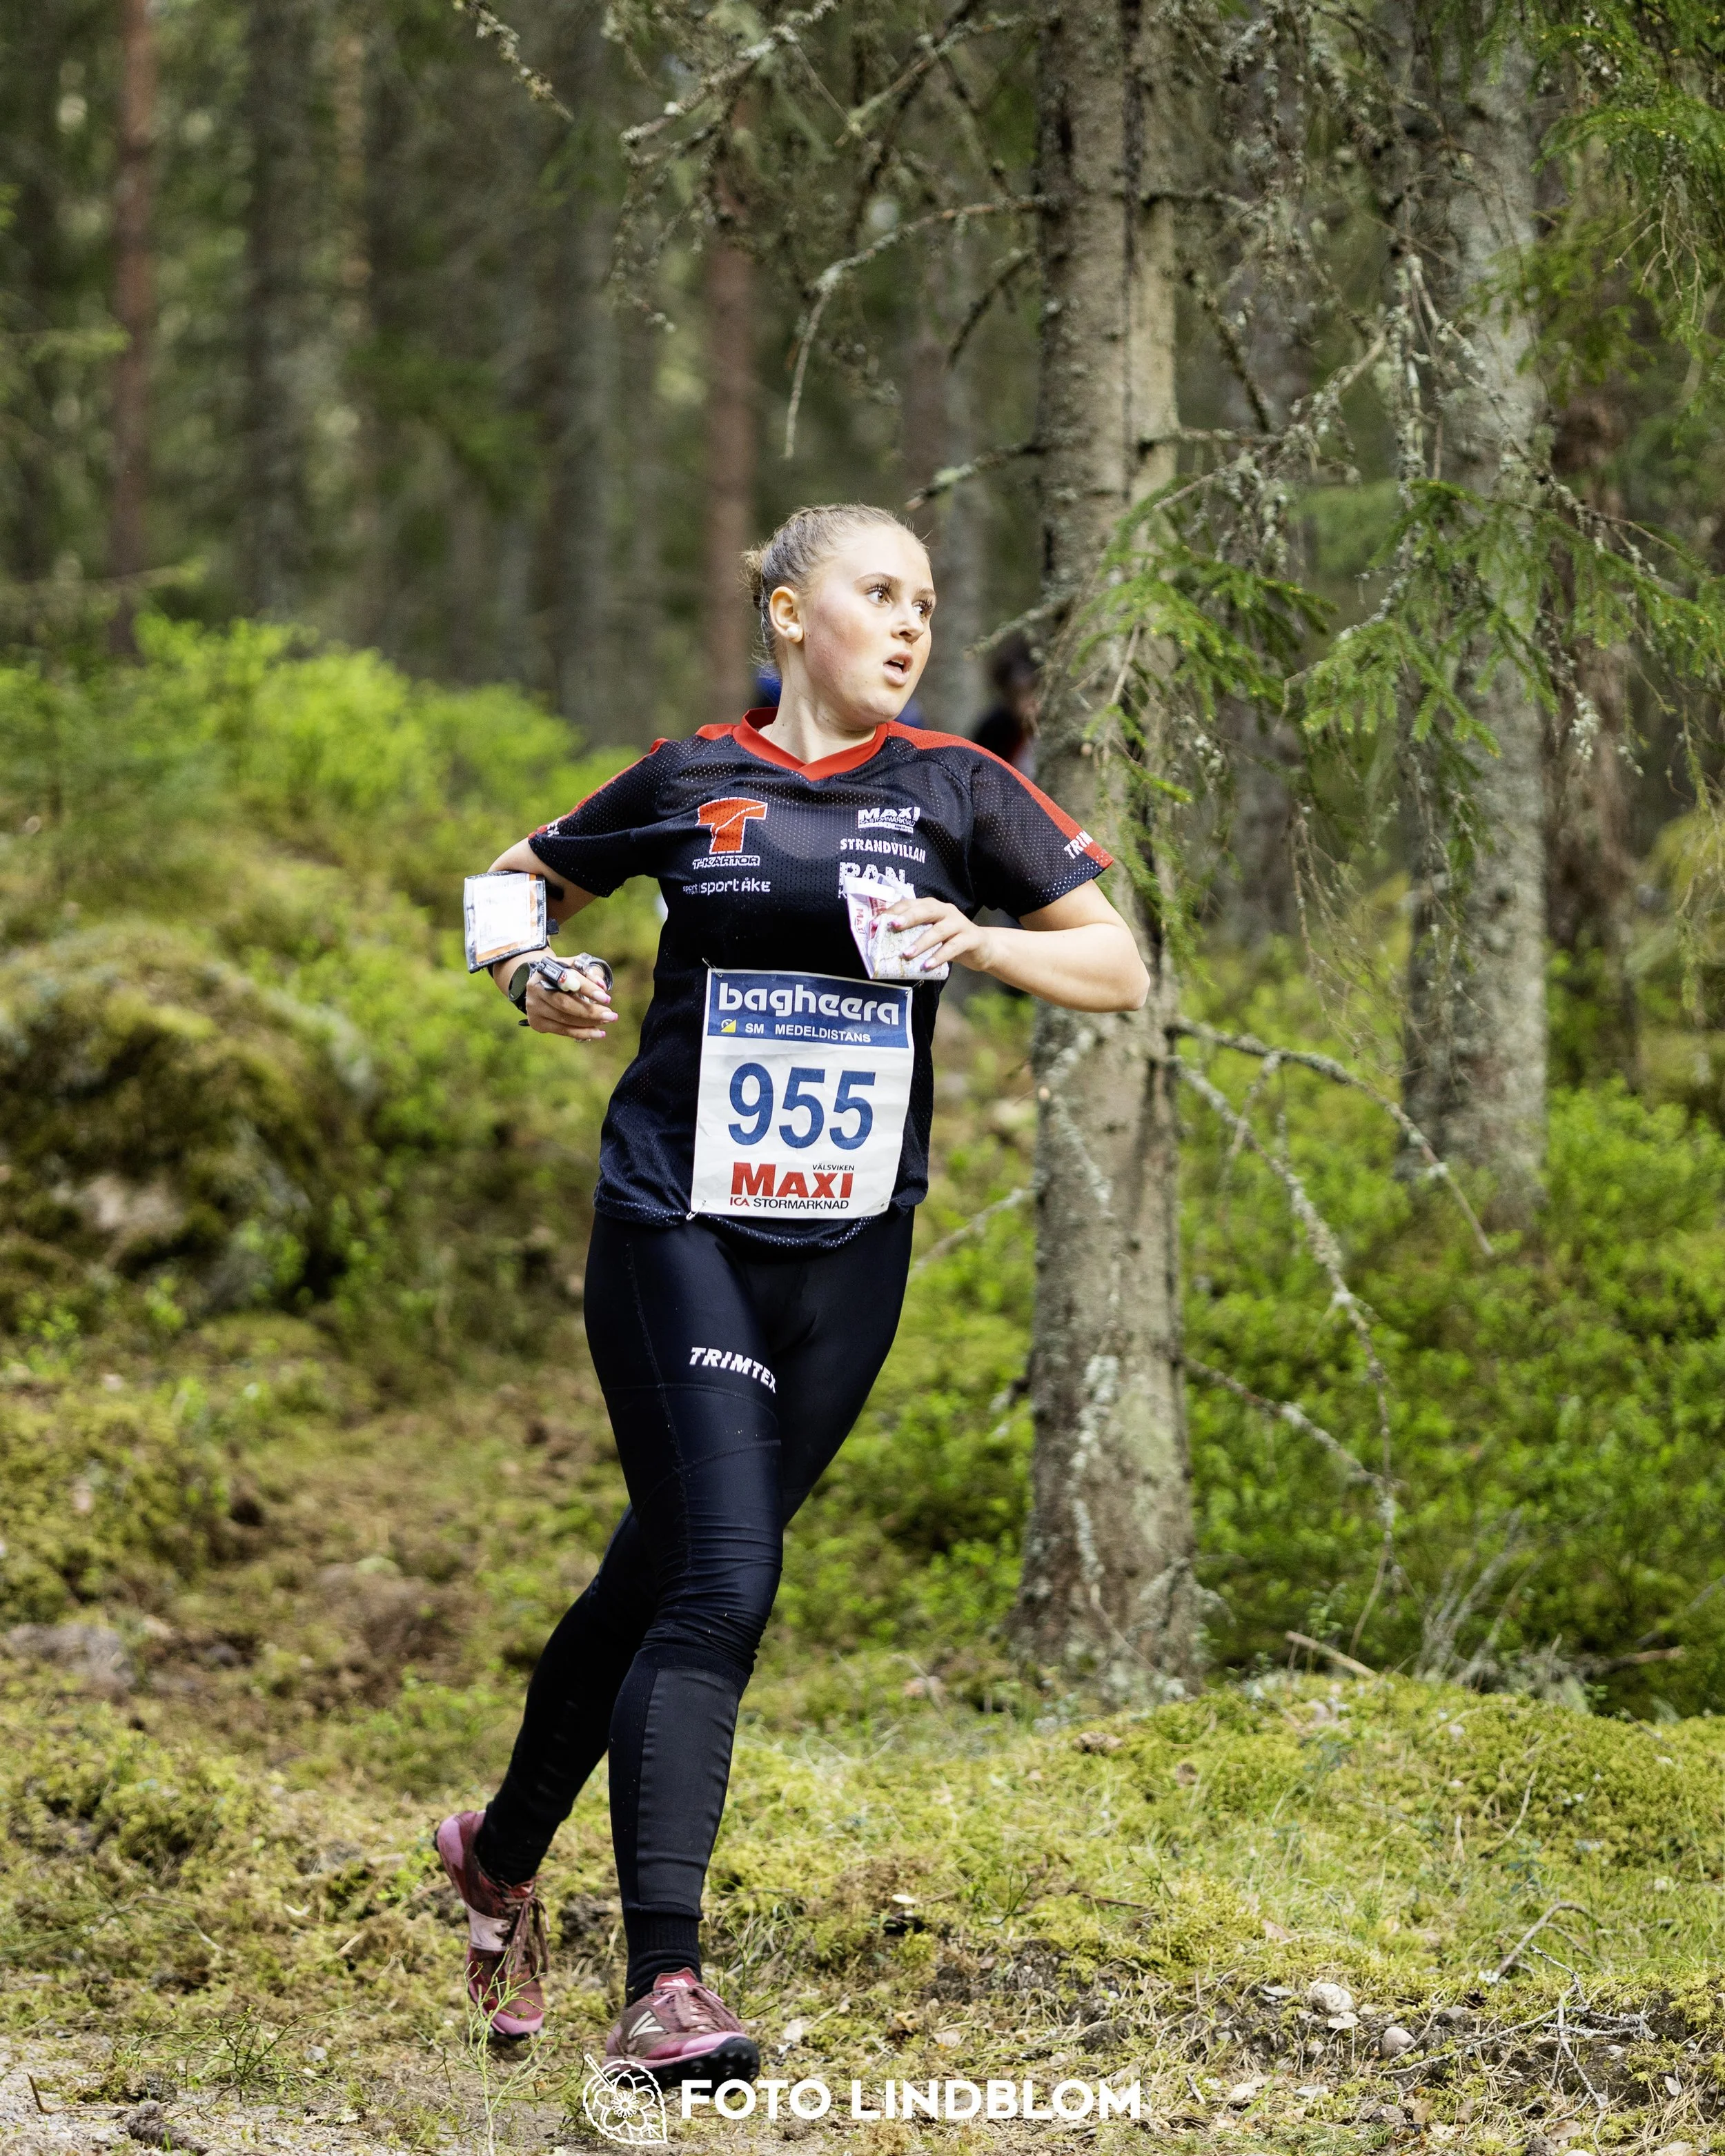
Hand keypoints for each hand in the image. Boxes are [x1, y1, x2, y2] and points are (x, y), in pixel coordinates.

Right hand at [494, 950, 617, 1039]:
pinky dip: (582, 1033)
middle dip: (591, 1011)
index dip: (587, 989)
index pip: (568, 980)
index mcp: (546, 971)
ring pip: (565, 1019)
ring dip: (589, 1023)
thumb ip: (588, 972)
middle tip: (611, 1015)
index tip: (605, 997)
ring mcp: (534, 1008)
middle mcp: (536, 989)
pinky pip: (563, 1031)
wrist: (540, 985)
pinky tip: (598, 1033)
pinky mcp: (537, 1023)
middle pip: (565, 1004)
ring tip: (607, 1021)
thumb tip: (602, 987)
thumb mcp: (574, 967)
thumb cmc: (563, 975)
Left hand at [882, 896, 997, 974]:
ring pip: (939, 930)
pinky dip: (940, 956)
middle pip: (926, 910)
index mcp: (931, 907)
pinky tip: (928, 965)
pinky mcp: (970, 938)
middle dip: (908, 918)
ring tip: (907, 954)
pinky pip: (953, 947)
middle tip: (893, 927)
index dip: (892, 912)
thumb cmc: (949, 941)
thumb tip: (883, 945)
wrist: (982, 948)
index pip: (909, 904)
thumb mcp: (930, 935)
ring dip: (921, 942)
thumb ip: (912, 935)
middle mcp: (945, 911)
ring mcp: (959, 923)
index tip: (876, 924)